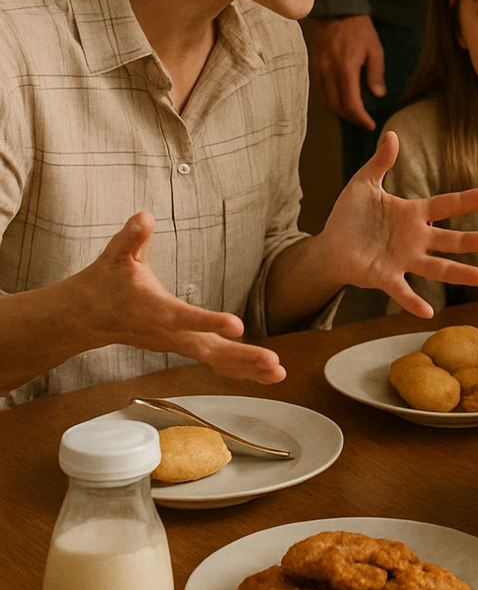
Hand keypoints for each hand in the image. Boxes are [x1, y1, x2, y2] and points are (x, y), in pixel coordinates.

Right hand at [77, 215, 285, 383]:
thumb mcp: (116, 255)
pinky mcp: (183, 346)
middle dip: (243, 358)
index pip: (187, 319)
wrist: (87, 317)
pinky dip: (240, 368)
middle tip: (274, 363)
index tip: (237, 325)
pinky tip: (265, 372)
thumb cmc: (105, 282)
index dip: (210, 322)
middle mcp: (171, 334)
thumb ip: (132, 236)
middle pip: (211, 351)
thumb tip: (143, 217)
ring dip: (248, 367)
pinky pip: (215, 362)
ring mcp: (178, 344)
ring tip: (279, 372)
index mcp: (158, 311)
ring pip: (216, 361)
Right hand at [304, 15, 384, 126]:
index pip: (351, 104)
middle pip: (336, 107)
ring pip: (325, 101)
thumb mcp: (374, 48)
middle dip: (351, 118)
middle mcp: (328, 72)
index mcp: (345, 69)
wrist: (334, 9)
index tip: (370, 124)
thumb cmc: (357, 27)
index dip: (360, 119)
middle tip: (363, 121)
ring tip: (353, 113)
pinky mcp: (312, 66)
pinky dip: (329, 100)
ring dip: (339, 111)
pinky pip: (318, 91)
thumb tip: (378, 95)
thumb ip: (376, 73)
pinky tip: (339, 100)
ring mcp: (317, 69)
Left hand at [316, 131, 477, 317]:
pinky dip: (413, 301)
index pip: (446, 205)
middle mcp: (415, 239)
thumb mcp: (363, 183)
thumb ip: (380, 162)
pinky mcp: (385, 277)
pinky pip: (402, 291)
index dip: (468, 200)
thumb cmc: (349, 215)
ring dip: (459, 273)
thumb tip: (392, 134)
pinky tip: (428, 312)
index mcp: (412, 214)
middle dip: (474, 241)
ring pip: (437, 267)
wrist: (330, 245)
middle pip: (450, 240)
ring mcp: (403, 260)